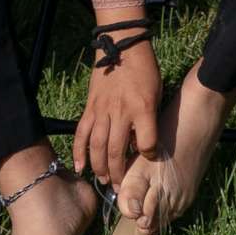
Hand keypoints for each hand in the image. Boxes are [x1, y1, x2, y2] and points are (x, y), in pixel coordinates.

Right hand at [73, 33, 160, 187]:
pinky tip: (81, 168)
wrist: (122, 47)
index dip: (149, 155)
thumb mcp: (156, 93)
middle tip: (122, 187)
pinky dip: (79, 152)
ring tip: (105, 182)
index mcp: (143, 108)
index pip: (147, 142)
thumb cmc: (145, 71)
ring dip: (100, 167)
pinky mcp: (90, 108)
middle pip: (117, 151)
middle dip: (119, 172)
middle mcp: (121, 112)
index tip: (149, 160)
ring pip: (97, 147)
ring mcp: (102, 110)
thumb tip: (140, 144)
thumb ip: (149, 119)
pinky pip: (81, 134)